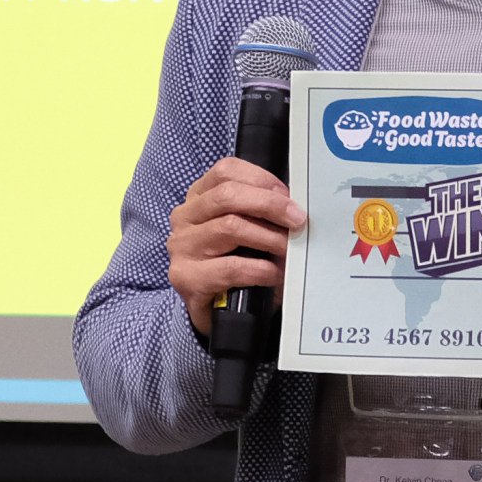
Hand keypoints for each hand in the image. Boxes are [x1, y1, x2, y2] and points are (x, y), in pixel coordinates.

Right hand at [168, 155, 304, 340]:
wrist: (216, 310)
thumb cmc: (236, 262)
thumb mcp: (249, 230)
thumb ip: (263, 212)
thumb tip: (296, 206)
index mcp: (199, 197)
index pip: (226, 171)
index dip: (262, 180)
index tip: (289, 196)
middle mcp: (185, 217)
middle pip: (227, 195)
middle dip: (270, 205)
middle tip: (299, 220)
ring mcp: (182, 247)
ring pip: (230, 227)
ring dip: (269, 238)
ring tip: (290, 251)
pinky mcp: (186, 277)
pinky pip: (231, 267)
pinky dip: (261, 270)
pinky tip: (275, 275)